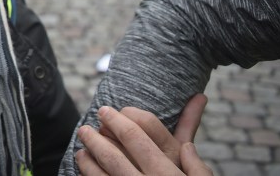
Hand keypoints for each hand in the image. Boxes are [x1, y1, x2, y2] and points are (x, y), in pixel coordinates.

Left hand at [76, 94, 210, 174]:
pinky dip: (89, 175)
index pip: (138, 134)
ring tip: (82, 145)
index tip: (108, 111)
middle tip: (86, 125)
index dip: (119, 118)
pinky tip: (84, 167)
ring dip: (88, 156)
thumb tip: (191, 131)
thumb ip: (197, 160)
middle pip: (114, 152)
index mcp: (168, 171)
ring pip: (102, 172)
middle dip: (97, 135)